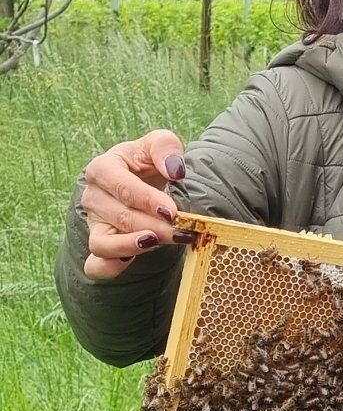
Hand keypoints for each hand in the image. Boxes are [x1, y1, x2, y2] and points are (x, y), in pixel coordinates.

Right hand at [80, 130, 193, 279]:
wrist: (140, 178)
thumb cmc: (147, 160)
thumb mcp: (159, 143)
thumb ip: (166, 148)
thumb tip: (175, 170)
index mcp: (102, 168)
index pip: (122, 187)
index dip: (148, 201)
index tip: (172, 211)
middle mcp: (93, 197)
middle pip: (120, 217)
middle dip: (153, 226)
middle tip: (181, 230)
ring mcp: (93, 223)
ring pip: (103, 243)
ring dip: (131, 247)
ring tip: (157, 242)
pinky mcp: (100, 244)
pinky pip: (96, 265)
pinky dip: (110, 268)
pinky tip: (132, 262)